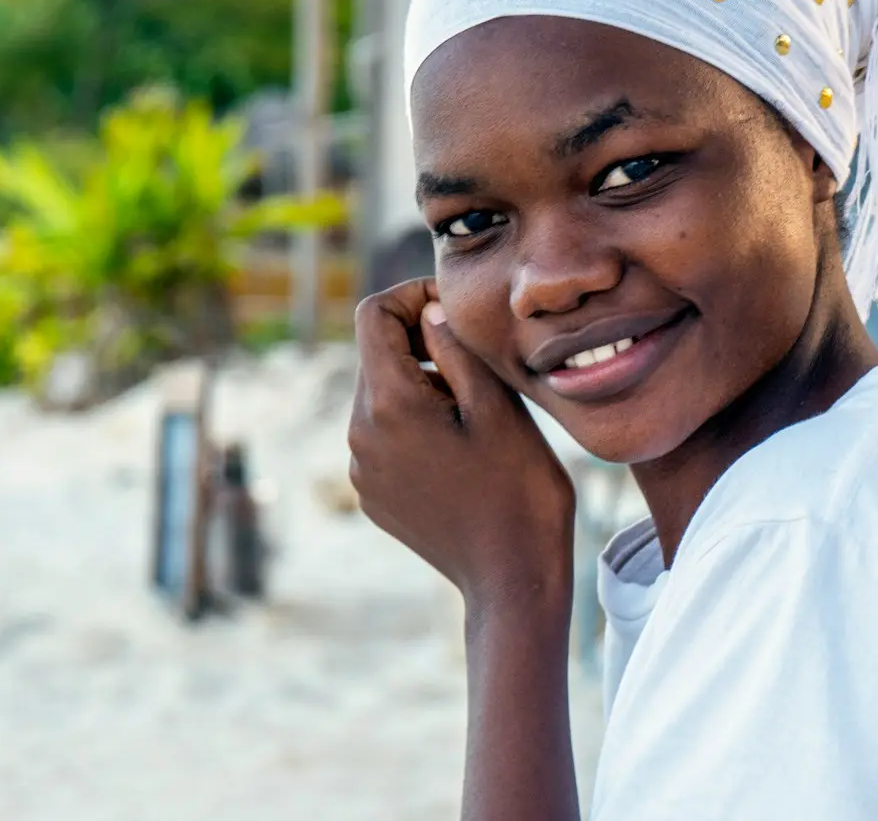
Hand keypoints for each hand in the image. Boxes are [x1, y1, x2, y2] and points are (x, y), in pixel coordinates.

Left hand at [348, 279, 575, 614]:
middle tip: (478, 365)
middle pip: (376, 355)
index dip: (412, 296)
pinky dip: (417, 424)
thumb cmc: (518, 490)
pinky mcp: (373, 495)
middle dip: (421, 344)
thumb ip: (456, 349)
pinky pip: (385, 437)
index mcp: (387, 404)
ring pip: (382, 396)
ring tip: (477, 413)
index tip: (456, 313)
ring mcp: (362, 470)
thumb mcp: (497, 407)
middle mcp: (359, 435)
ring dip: (422, 385)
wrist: (512, 580)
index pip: (372, 314)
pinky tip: (463, 450)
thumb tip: (429, 313)